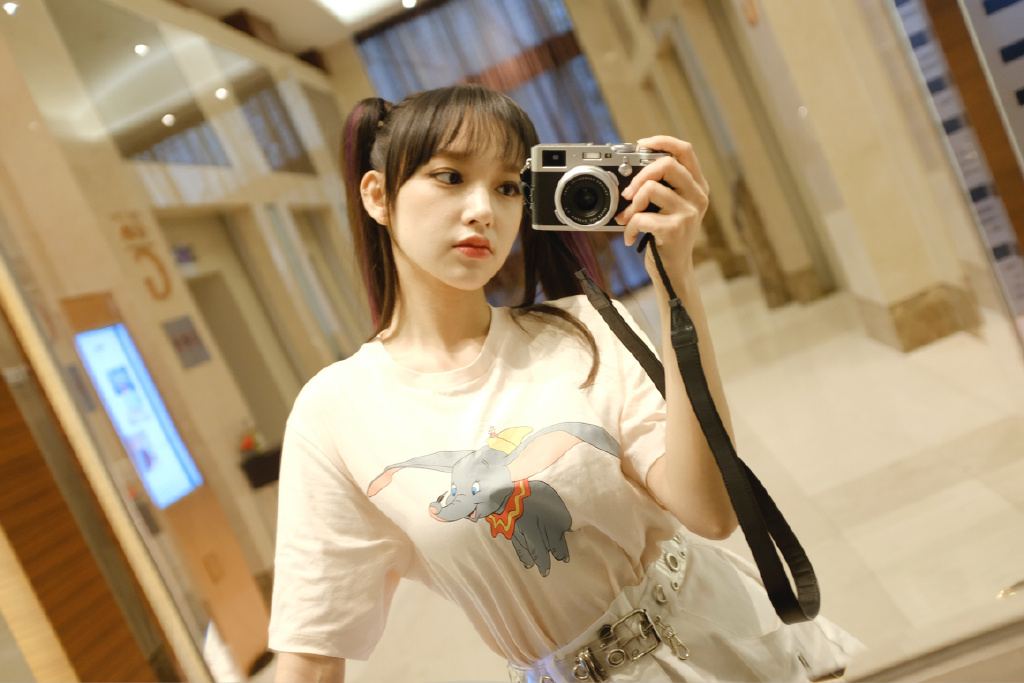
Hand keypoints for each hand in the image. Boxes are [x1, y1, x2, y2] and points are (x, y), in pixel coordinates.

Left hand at [615, 135, 709, 265]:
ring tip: (627, 219)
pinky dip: (629, 226)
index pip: (685, 150)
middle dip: (640, 175)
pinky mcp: (675, 230)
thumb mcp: (671, 208)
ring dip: (631, 206)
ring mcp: (688, 213)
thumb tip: (631, 171)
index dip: (662, 141)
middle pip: (667, 164)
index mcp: (697, 186)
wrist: (674, 271)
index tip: (641, 145)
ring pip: (651, 189)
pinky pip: (642, 217)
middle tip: (628, 192)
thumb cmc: (667, 237)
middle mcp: (697, 197)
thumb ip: (662, 187)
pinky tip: (630, 236)